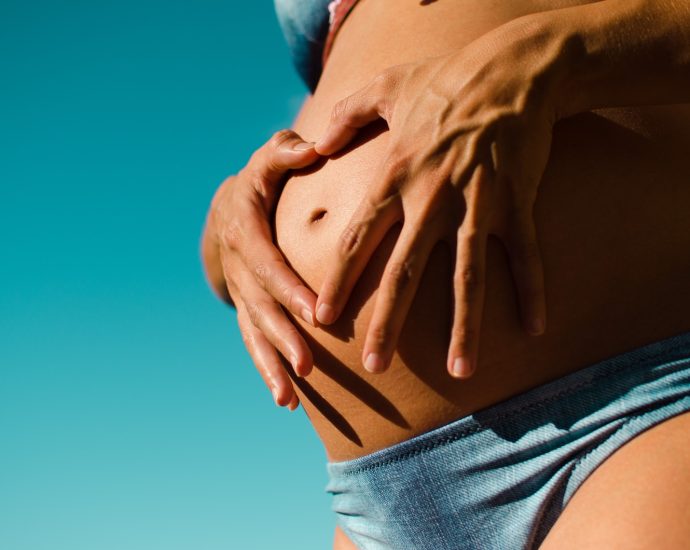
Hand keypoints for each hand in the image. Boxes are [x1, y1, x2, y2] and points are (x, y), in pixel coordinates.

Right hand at [208, 130, 320, 408]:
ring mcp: (241, 293)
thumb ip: (285, 153)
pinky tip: (287, 400)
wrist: (228, 211)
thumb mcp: (267, 161)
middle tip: (308, 364)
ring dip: (271, 365)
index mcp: (244, 231)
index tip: (316, 312)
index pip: (267, 263)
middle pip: (261, 307)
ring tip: (290, 396)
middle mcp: (239, 268)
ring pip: (254, 333)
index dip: (289, 289)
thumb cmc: (261, 183)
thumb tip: (313, 147)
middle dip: (284, 337)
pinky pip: (254, 342)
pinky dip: (267, 371)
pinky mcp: (247, 310)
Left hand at [313, 21, 572, 377]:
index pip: (359, 240)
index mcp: (395, 177)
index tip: (322, 318)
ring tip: (462, 370)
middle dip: (388, 323)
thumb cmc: (445, 79)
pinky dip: (531, 291)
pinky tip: (534, 329)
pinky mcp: (517, 202)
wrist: (511, 68)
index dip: (339, 281)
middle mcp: (431, 199)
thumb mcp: (384, 87)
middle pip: (405, 273)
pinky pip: (525, 255)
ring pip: (467, 276)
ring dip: (464, 327)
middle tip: (373, 366)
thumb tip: (313, 141)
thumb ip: (344, 116)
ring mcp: (477, 204)